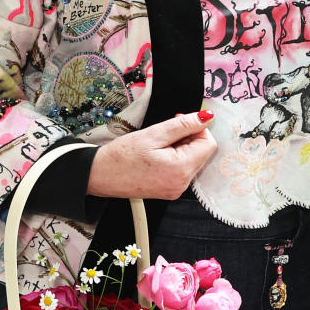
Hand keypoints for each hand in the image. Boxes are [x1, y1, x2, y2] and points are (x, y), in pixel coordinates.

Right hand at [87, 112, 216, 199]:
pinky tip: (158, 155)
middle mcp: (182, 184)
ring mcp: (176, 190)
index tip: (179, 121)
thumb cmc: (122, 156)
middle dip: (189, 138)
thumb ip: (183, 125)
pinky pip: (183, 170)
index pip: (208, 144)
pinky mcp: (170, 191)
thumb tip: (206, 118)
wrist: (100, 175)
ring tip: (158, 146)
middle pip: (202, 153)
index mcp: (180, 170)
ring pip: (193, 161)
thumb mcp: (154, 134)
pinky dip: (176, 159)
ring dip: (182, 148)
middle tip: (165, 133)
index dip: (197, 128)